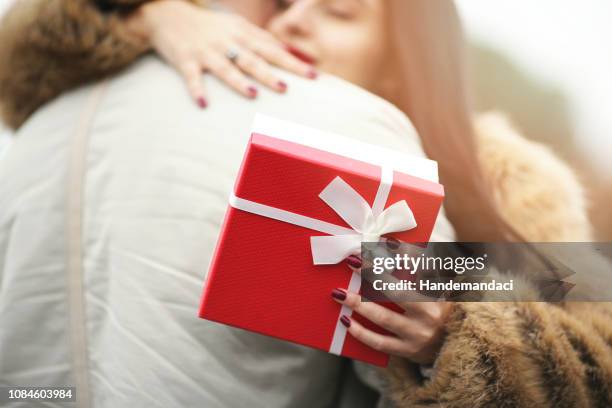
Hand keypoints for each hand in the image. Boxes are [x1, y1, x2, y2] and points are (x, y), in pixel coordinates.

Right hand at [124, 0, 316, 106]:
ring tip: (253, 94)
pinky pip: (192, 77)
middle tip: (286, 88)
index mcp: (242, 34)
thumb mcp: (237, 27)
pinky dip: (197, 90)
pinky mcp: (185, 60)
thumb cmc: (210, 27)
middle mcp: (227, 42)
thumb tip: (291, 52)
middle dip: (270, 73)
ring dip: (238, 81)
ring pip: (225, 67)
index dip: (292, 62)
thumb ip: (262, 39)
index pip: (272, 50)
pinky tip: (203, 104)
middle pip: (252, 59)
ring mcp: (206, 51)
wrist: (167, 14)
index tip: (313, 76)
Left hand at [333, 256, 452, 364]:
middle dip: (372, 275)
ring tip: (339, 293)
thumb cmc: (442, 310)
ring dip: (359, 304)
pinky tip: (346, 321)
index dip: (406, 254)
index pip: (422, 269)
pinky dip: (361, 332)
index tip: (386, 242)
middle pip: (397, 292)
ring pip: (384, 318)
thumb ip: (424, 266)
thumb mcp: (442, 287)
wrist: (457, 346)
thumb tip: (392, 244)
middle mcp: (430, 315)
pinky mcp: (408, 351)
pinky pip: (380, 343)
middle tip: (352, 262)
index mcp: (440, 294)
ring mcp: (418, 335)